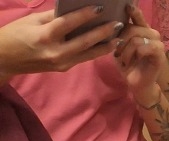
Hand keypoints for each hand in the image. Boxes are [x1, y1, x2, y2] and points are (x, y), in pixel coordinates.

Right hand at [0, 9, 118, 81]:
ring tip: (120, 38)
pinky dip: (96, 51)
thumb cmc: (16, 34)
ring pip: (89, 54)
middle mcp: (55, 51)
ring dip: (106, 46)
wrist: (5, 59)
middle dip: (103, 32)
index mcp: (45, 36)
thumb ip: (53, 16)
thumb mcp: (31, 21)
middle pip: (85, 41)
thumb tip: (73, 9)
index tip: (100, 8)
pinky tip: (107, 46)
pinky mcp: (64, 68)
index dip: (85, 15)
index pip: (68, 23)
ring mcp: (61, 63)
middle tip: (119, 24)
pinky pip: (83, 58)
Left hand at [112, 5, 163, 103]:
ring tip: (124, 59)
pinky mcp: (160, 55)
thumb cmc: (127, 65)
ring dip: (126, 50)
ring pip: (137, 38)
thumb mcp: (119, 46)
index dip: (134, 11)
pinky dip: (135, 54)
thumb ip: (120, 33)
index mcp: (142, 30)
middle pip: (133, 27)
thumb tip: (114, 22)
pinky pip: (145, 47)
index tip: (127, 6)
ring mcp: (158, 45)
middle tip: (117, 52)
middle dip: (121, 40)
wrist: (136, 84)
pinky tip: (132, 62)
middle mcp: (152, 35)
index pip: (138, 16)